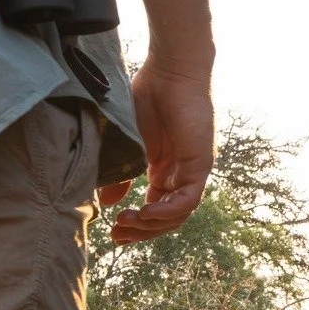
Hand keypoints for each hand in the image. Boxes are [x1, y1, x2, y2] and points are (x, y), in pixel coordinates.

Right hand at [99, 52, 214, 244]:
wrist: (170, 71)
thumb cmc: (148, 96)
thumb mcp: (127, 143)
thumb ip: (120, 174)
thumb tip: (107, 204)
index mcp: (164, 170)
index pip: (155, 209)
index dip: (136, 225)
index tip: (112, 232)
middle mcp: (180, 175)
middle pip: (168, 218)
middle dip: (142, 232)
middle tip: (118, 237)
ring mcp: (192, 171)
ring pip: (179, 214)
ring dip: (152, 225)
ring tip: (126, 224)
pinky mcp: (201, 165)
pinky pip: (188, 200)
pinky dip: (167, 211)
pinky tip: (145, 213)